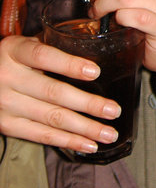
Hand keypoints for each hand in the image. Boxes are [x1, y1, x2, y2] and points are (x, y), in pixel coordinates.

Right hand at [0, 34, 120, 152]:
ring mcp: (5, 104)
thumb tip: (94, 46)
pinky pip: (41, 136)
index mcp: (15, 51)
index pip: (43, 56)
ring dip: (84, 128)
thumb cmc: (12, 57)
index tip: (95, 72)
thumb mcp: (25, 44)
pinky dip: (67, 141)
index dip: (69, 64)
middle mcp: (8, 77)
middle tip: (113, 110)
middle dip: (87, 104)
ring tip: (108, 133)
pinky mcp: (6, 125)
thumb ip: (52, 45)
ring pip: (51, 118)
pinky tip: (88, 143)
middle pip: (53, 93)